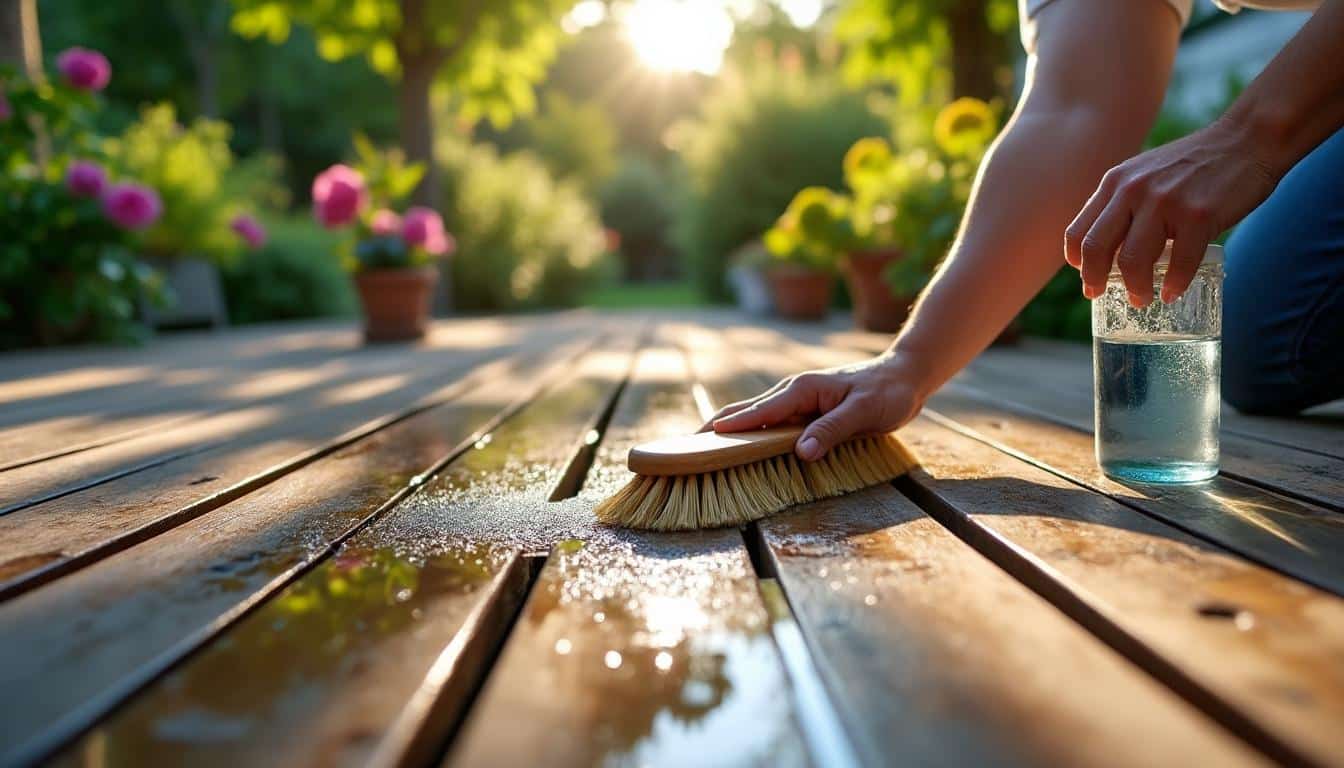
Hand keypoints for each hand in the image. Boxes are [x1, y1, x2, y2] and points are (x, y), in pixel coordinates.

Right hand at [707, 355, 923, 460]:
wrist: (904, 376)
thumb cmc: (886, 393)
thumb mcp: (864, 412)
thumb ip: (832, 431)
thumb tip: (801, 453)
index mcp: (801, 389)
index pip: (759, 412)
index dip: (731, 427)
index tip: (702, 439)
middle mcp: (792, 392)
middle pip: (745, 411)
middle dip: (715, 428)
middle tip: (685, 448)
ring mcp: (796, 401)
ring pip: (753, 416)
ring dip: (727, 431)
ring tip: (698, 449)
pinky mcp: (803, 411)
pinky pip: (769, 423)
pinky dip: (748, 433)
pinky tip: (736, 447)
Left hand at [1065, 117, 1281, 305]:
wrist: (1247, 139)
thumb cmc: (1196, 164)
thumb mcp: (1145, 172)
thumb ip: (1123, 201)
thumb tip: (1106, 247)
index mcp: (1116, 182)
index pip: (1079, 231)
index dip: (1077, 262)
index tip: (1086, 278)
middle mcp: (1133, 190)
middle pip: (1096, 249)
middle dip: (1094, 280)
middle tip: (1101, 296)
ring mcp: (1165, 202)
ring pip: (1133, 261)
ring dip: (1135, 289)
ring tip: (1142, 299)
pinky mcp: (1199, 215)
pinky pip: (1180, 264)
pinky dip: (1174, 285)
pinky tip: (1172, 293)